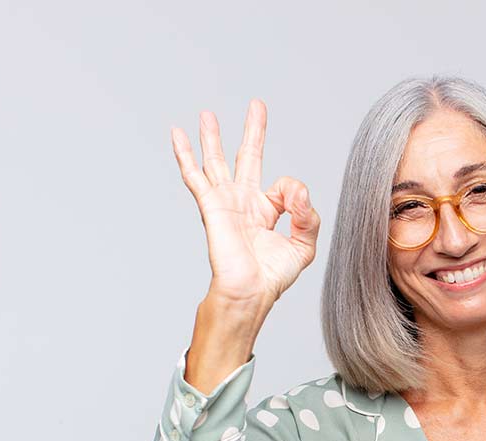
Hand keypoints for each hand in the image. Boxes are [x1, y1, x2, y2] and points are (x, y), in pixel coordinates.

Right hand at [171, 99, 320, 308]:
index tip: (297, 204)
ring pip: (216, 161)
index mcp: (266, 210)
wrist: (250, 291)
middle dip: (252, 131)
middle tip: (256, 105)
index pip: (284, 185)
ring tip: (207, 114)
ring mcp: (225, 201)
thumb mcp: (303, 245)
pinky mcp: (211, 205)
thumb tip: (298, 189)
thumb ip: (308, 216)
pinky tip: (177, 134)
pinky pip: (195, 175)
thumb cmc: (272, 276)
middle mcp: (244, 202)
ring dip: (212, 137)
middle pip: (247, 157)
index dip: (295, 192)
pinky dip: (185, 154)